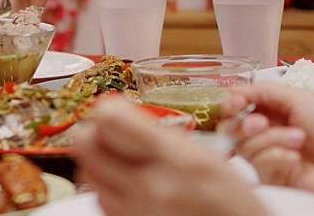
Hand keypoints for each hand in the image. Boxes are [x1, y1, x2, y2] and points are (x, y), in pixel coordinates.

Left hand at [74, 98, 268, 215]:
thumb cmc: (226, 196)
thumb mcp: (202, 153)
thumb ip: (156, 133)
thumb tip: (111, 111)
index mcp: (175, 158)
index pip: (111, 121)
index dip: (105, 111)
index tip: (111, 109)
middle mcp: (150, 186)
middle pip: (87, 145)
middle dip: (95, 133)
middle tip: (108, 131)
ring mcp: (135, 210)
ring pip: (88, 172)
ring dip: (97, 160)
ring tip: (119, 158)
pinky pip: (99, 199)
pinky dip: (105, 187)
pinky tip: (126, 183)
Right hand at [220, 82, 313, 205]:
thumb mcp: (299, 97)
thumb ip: (263, 91)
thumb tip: (233, 91)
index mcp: (270, 110)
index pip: (235, 107)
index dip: (230, 104)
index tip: (236, 103)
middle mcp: (265, 132)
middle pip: (230, 129)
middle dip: (243, 124)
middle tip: (262, 123)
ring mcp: (267, 154)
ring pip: (244, 146)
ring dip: (271, 140)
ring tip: (298, 139)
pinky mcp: (272, 176)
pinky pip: (258, 165)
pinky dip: (276, 158)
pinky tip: (295, 158)